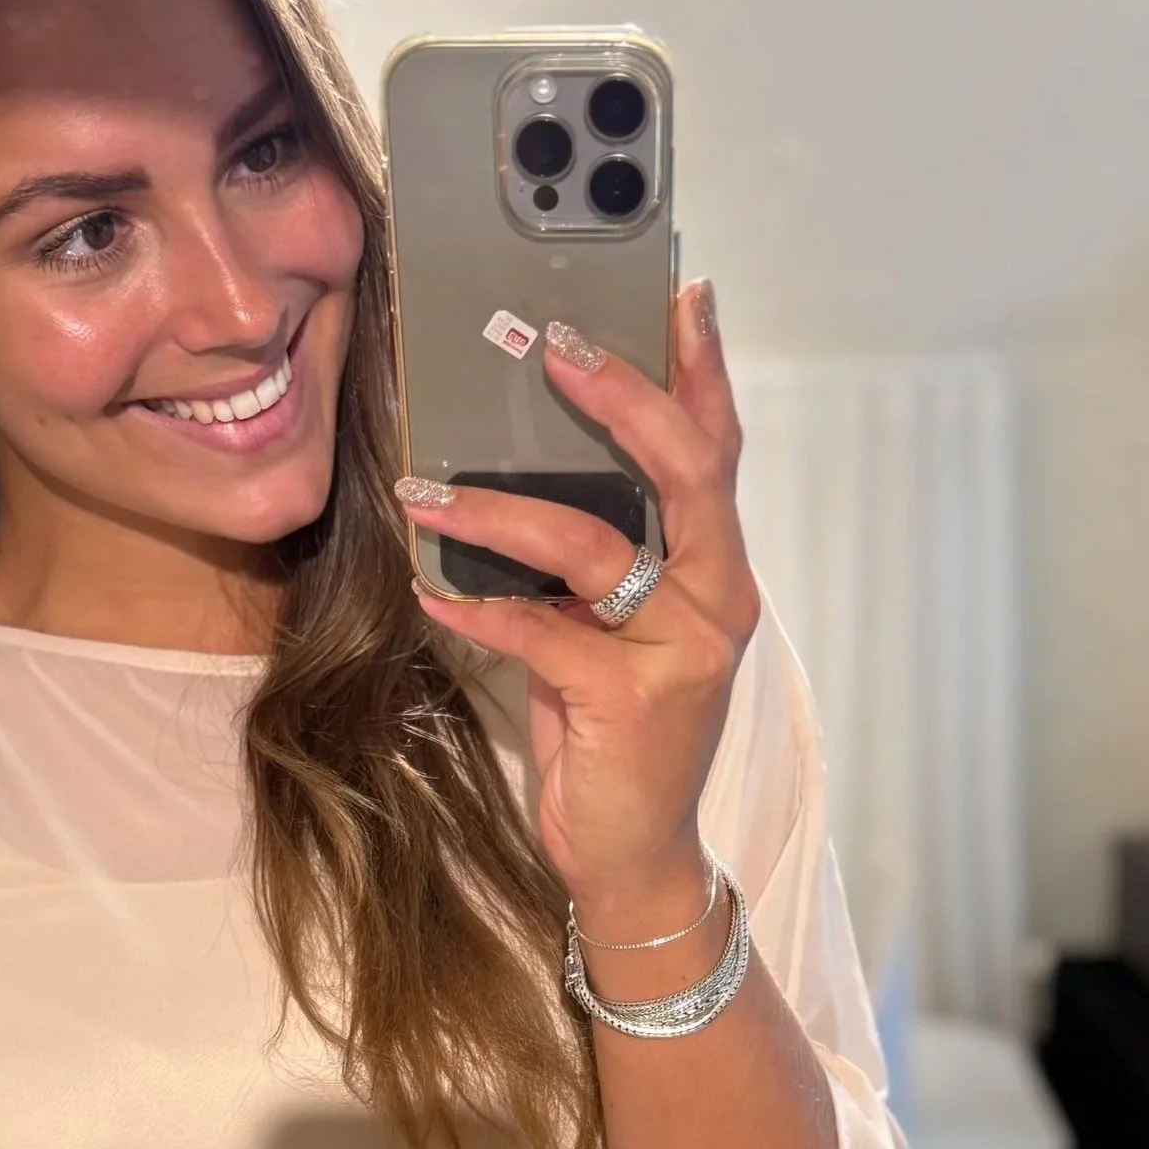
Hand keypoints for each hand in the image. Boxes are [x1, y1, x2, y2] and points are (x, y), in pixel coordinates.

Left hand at [395, 277, 762, 936]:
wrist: (635, 859)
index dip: (702, 367)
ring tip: (428, 489)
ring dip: (500, 508)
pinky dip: (478, 604)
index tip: (681, 289)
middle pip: (686, 470)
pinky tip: (428, 585)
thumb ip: (599, 563)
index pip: (719, 449)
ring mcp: (680, 650)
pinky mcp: (630, 699)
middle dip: (620, 395)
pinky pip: (541, 630)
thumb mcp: (615, 636)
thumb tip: (522, 474)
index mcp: (717, 571)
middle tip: (552, 343)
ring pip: (594, 545)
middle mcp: (715, 599)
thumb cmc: (618, 740)